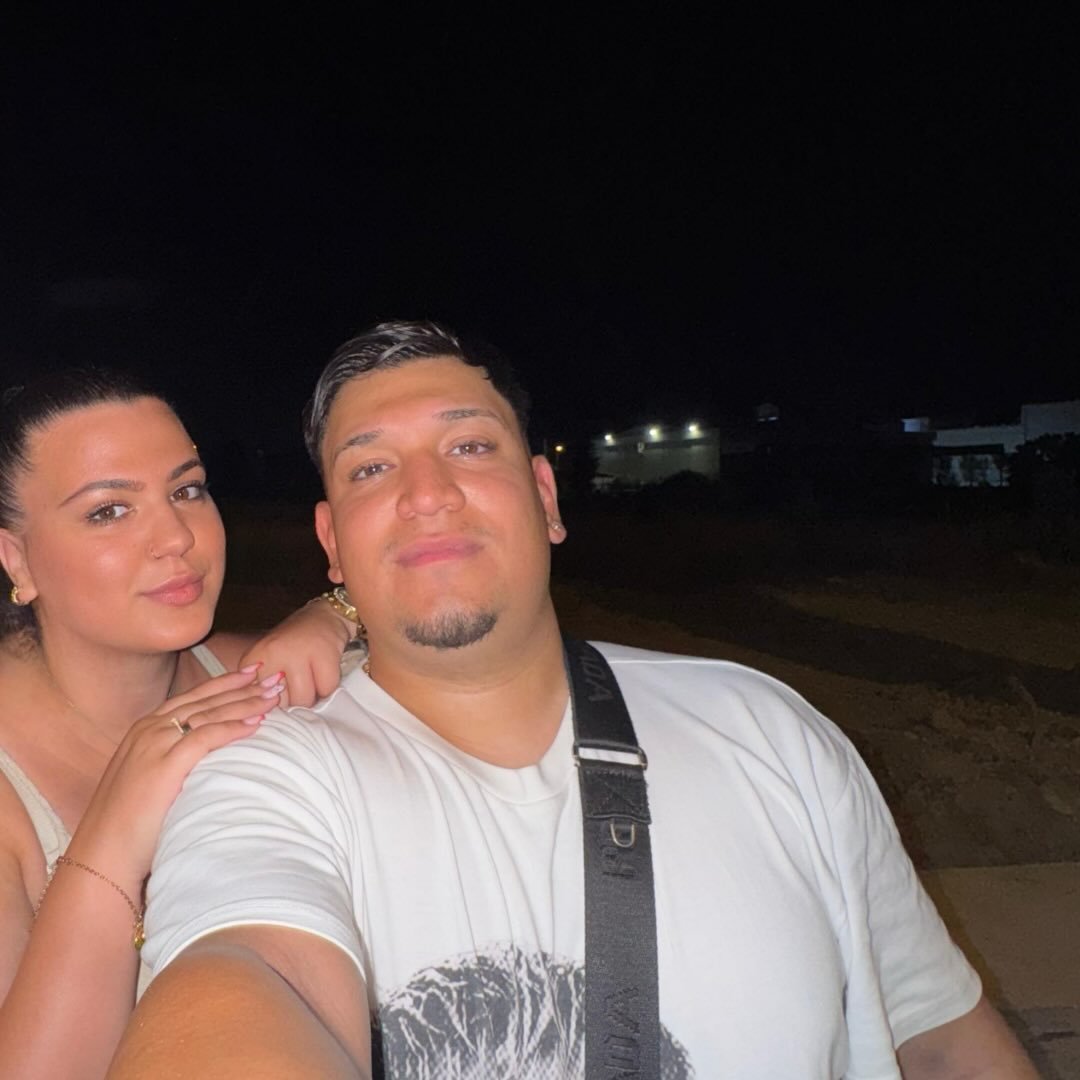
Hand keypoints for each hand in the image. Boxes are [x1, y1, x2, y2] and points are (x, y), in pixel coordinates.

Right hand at [64, 668, 284, 894]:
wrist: (102, 852)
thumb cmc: (127, 825)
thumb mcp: (147, 779)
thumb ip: (171, 760)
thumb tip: (208, 758)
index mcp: (145, 729)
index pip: (194, 697)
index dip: (225, 683)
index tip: (253, 672)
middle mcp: (149, 729)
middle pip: (206, 700)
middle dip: (243, 686)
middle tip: (275, 676)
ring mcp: (155, 744)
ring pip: (210, 713)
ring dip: (246, 702)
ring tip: (275, 693)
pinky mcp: (164, 764)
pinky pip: (206, 737)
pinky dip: (234, 727)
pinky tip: (258, 722)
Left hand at [238, 598, 353, 707]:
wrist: (324, 617)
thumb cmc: (293, 644)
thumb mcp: (268, 662)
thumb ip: (261, 688)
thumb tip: (266, 720)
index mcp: (253, 658)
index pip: (257, 700)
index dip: (271, 705)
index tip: (279, 698)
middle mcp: (272, 654)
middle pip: (282, 704)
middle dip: (294, 701)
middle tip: (299, 685)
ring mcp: (298, 653)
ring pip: (304, 699)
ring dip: (312, 695)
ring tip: (312, 680)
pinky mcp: (324, 654)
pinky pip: (326, 689)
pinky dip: (328, 686)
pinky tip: (324, 672)